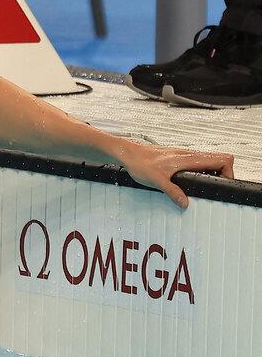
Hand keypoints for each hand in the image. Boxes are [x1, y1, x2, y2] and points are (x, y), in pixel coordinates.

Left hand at [119, 143, 234, 208]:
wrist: (127, 153)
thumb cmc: (140, 163)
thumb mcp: (156, 181)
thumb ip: (172, 192)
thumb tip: (185, 203)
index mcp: (188, 158)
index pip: (221, 159)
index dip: (228, 172)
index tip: (223, 184)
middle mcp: (189, 154)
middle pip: (219, 159)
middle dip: (224, 173)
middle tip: (216, 187)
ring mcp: (184, 155)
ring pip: (209, 160)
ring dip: (213, 172)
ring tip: (206, 186)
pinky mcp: (178, 157)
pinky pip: (198, 162)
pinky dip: (202, 171)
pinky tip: (192, 182)